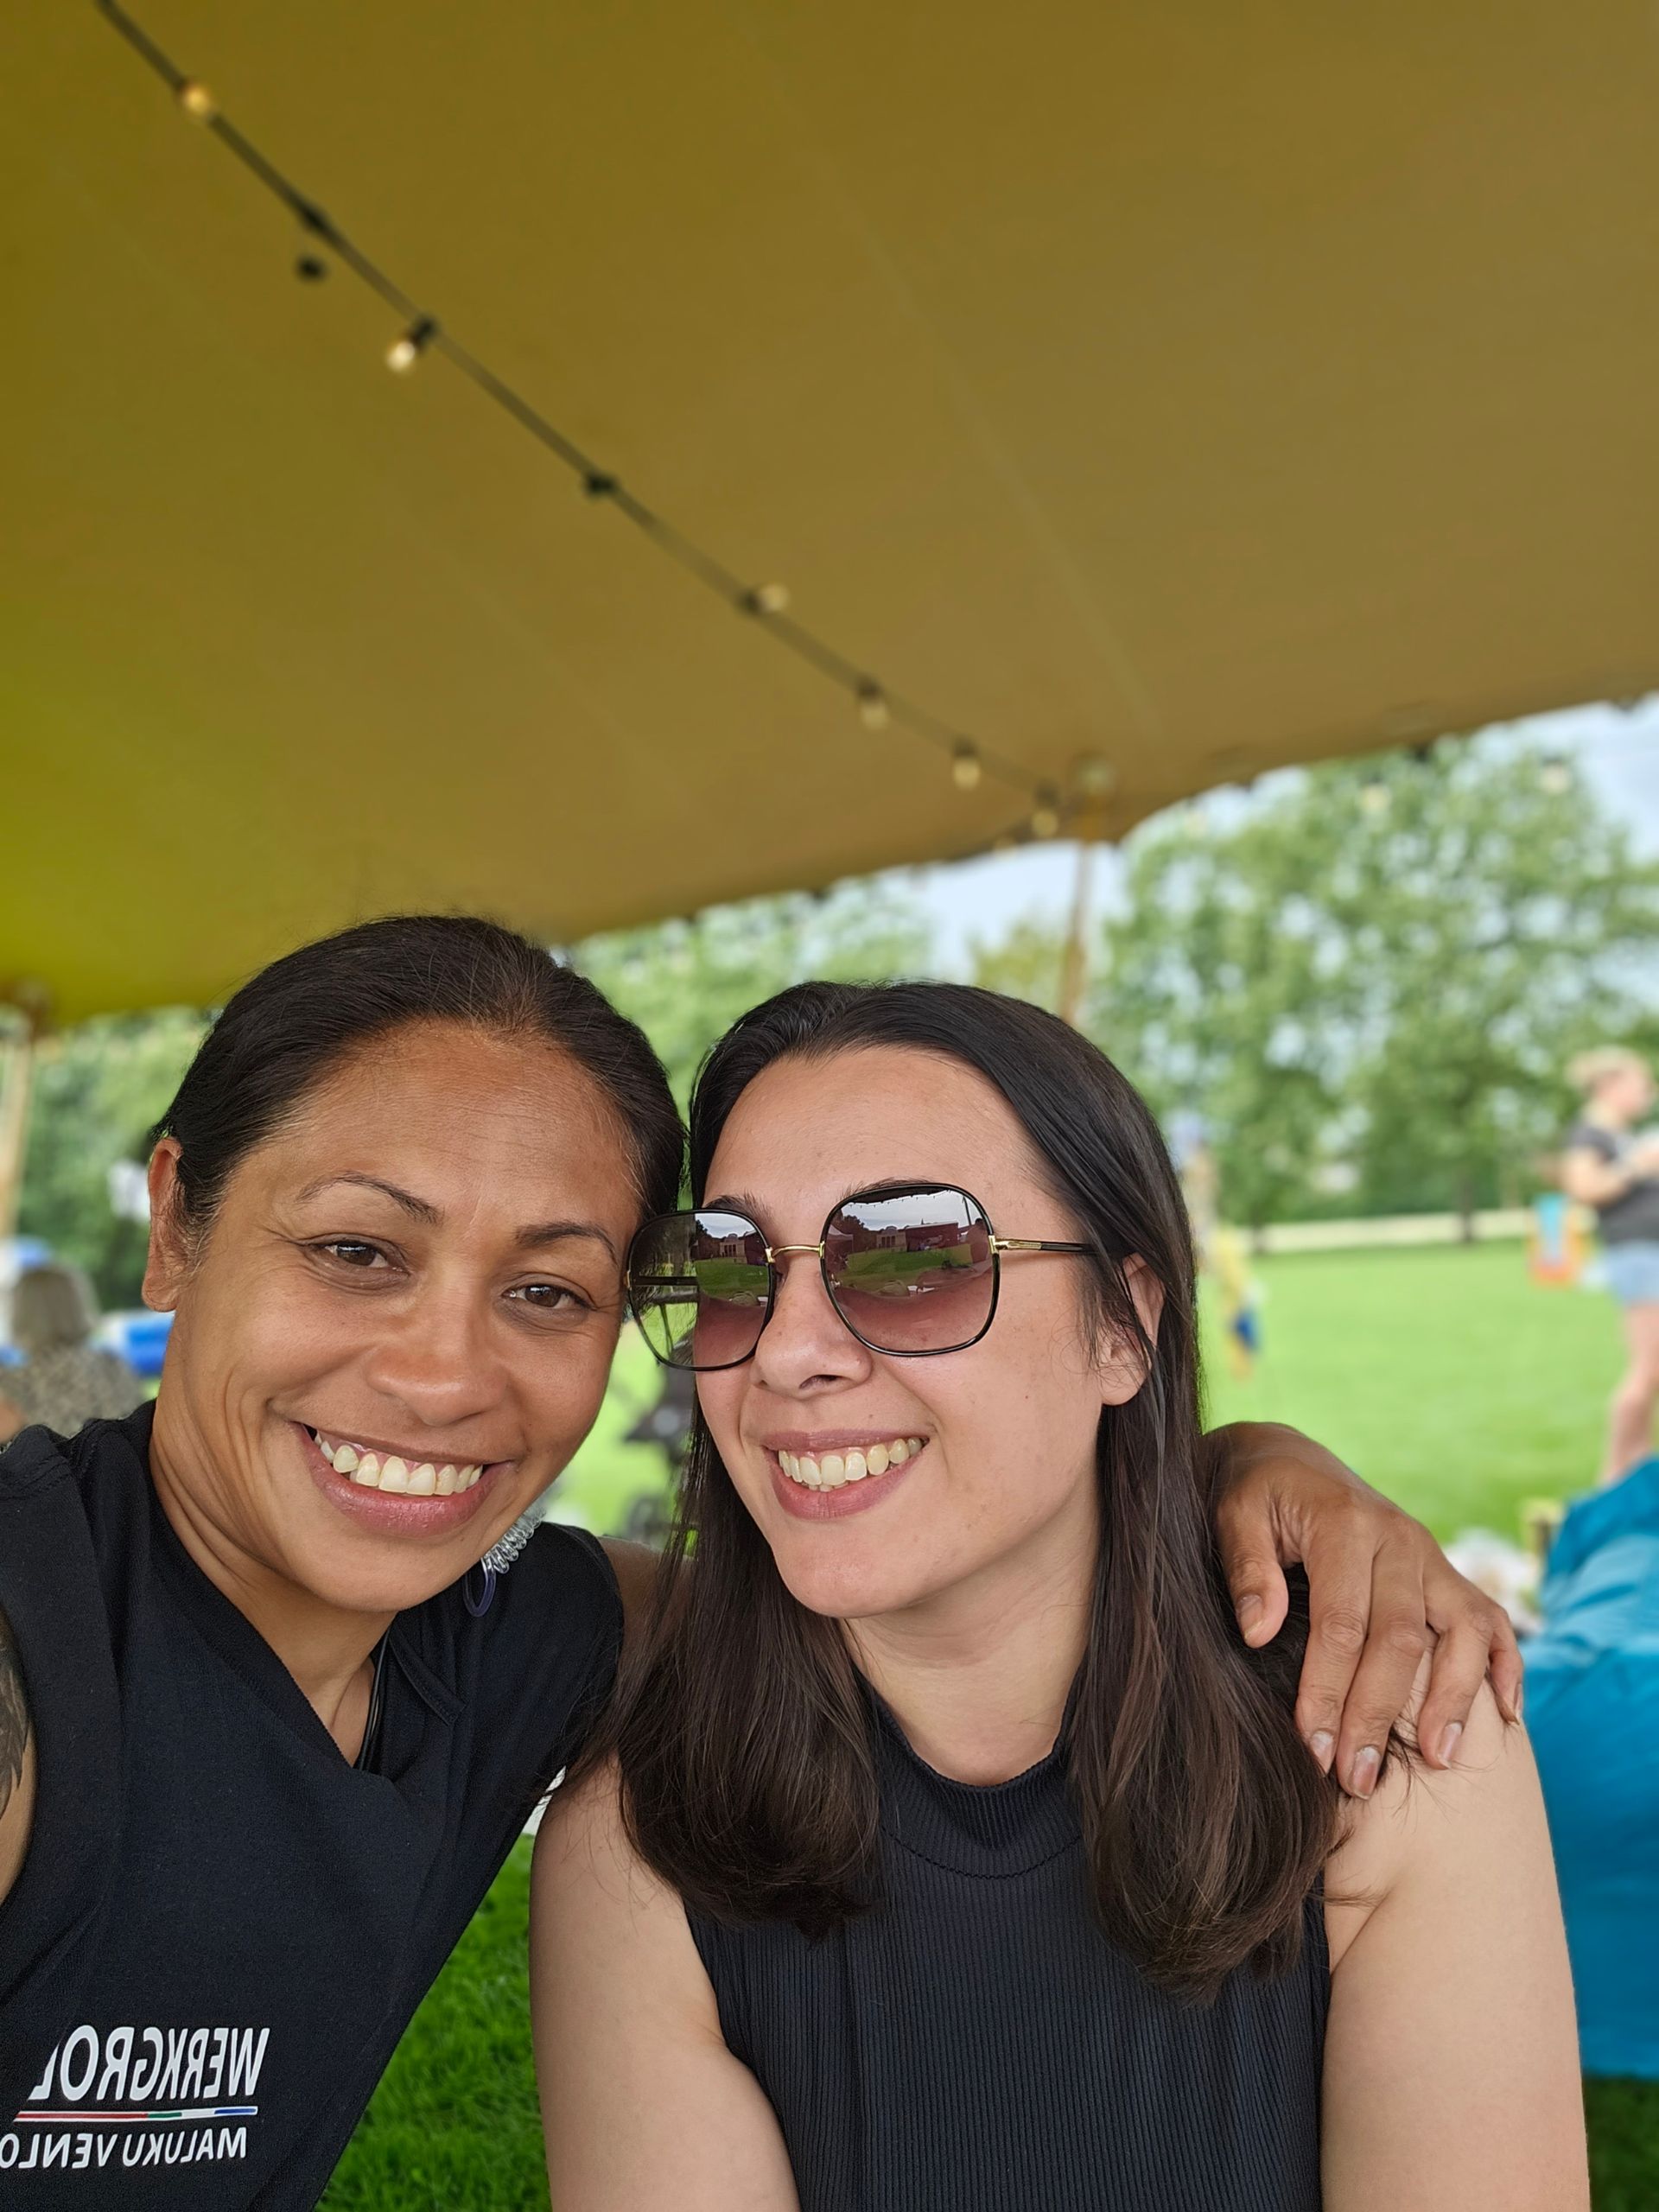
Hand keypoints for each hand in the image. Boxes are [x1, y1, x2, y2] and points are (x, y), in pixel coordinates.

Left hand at [1209, 1422, 1523, 1796]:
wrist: (1289, 1462)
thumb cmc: (1255, 1497)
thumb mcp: (1234, 1515)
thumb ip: (1246, 1568)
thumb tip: (1259, 1632)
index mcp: (1345, 1524)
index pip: (1343, 1624)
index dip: (1329, 1692)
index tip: (1313, 1751)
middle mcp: (1400, 1540)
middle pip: (1402, 1639)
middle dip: (1379, 1714)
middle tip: (1359, 1778)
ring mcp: (1431, 1557)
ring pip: (1463, 1631)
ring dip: (1453, 1699)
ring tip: (1438, 1761)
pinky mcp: (1447, 1574)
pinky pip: (1491, 1620)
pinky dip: (1505, 1665)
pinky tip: (1503, 1717)